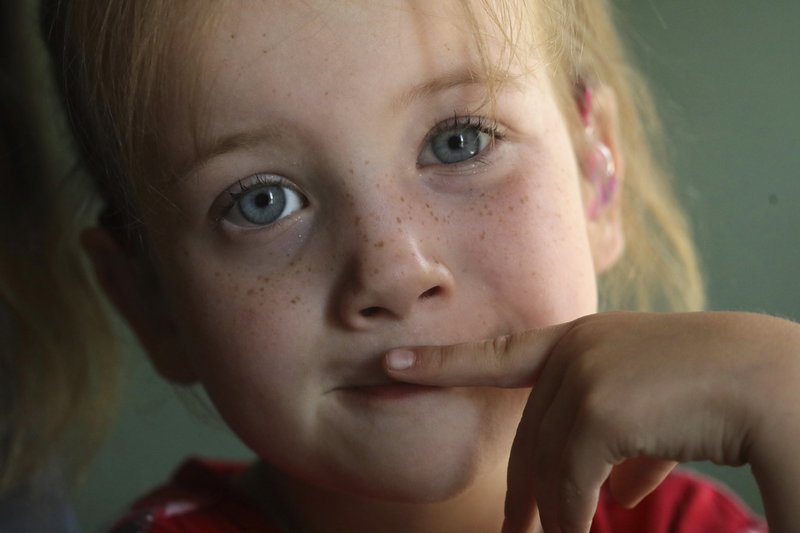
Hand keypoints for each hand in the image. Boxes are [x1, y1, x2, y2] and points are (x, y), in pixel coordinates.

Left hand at [384, 311, 799, 532]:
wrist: (781, 381)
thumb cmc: (727, 391)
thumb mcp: (662, 412)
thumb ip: (630, 448)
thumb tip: (612, 495)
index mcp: (584, 340)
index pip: (497, 353)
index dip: (441, 360)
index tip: (391, 362)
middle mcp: (575, 350)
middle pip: (530, 437)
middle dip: (522, 491)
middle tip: (514, 531)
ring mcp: (583, 376)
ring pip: (550, 467)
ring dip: (556, 517)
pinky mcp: (597, 411)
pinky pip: (571, 486)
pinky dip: (575, 520)